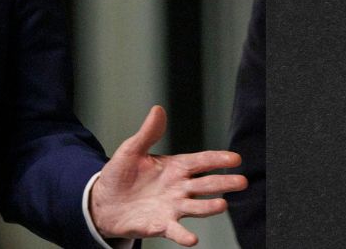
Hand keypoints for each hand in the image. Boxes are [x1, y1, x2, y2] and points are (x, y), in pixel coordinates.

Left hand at [89, 106, 247, 245]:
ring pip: (197, 207)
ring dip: (209, 207)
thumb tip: (158, 109)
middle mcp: (179, 188)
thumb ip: (148, 133)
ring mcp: (173, 207)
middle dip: (223, 182)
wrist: (104, 202)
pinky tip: (192, 239)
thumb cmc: (120, 175)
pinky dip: (184, 235)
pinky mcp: (162, 225)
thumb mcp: (131, 151)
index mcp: (174, 168)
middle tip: (241, 181)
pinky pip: (176, 231)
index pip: (200, 162)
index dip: (217, 159)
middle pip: (206, 184)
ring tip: (222, 204)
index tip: (235, 158)